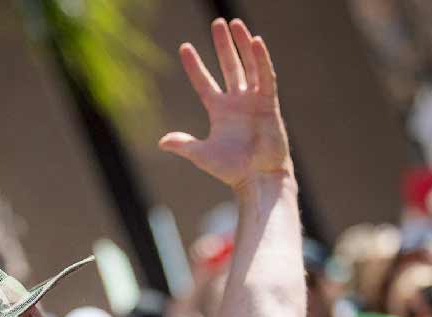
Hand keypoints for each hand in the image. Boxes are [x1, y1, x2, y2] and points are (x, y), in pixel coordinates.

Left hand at [159, 18, 290, 192]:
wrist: (257, 178)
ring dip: (242, 45)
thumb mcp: (201, 155)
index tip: (184, 47)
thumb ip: (183, 145)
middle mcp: (237, 102)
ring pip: (248, 66)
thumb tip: (161, 142)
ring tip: (235, 23)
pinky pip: (266, 77)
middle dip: (223, 45)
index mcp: (219, 111)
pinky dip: (261, 59)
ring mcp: (254, 101)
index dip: (195, 66)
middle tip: (217, 23)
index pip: (204, 82)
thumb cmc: (232, 170)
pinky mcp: (269, 104)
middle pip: (229, 66)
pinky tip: (256, 41)